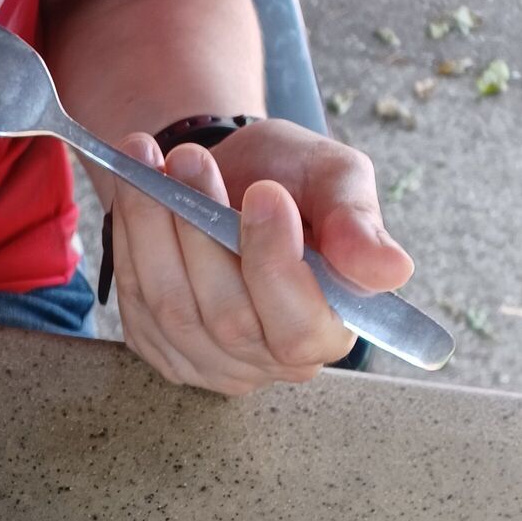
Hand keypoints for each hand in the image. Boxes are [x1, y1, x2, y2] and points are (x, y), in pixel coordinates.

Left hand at [104, 119, 413, 395]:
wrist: (230, 176)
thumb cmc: (292, 180)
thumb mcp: (337, 182)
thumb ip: (359, 224)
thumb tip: (392, 271)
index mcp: (327, 331)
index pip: (300, 329)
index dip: (276, 266)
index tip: (264, 192)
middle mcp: (267, 361)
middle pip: (228, 319)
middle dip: (202, 232)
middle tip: (190, 159)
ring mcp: (207, 362)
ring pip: (171, 309)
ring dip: (154, 228)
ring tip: (152, 158)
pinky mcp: (159, 346)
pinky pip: (135, 301)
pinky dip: (130, 239)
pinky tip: (133, 187)